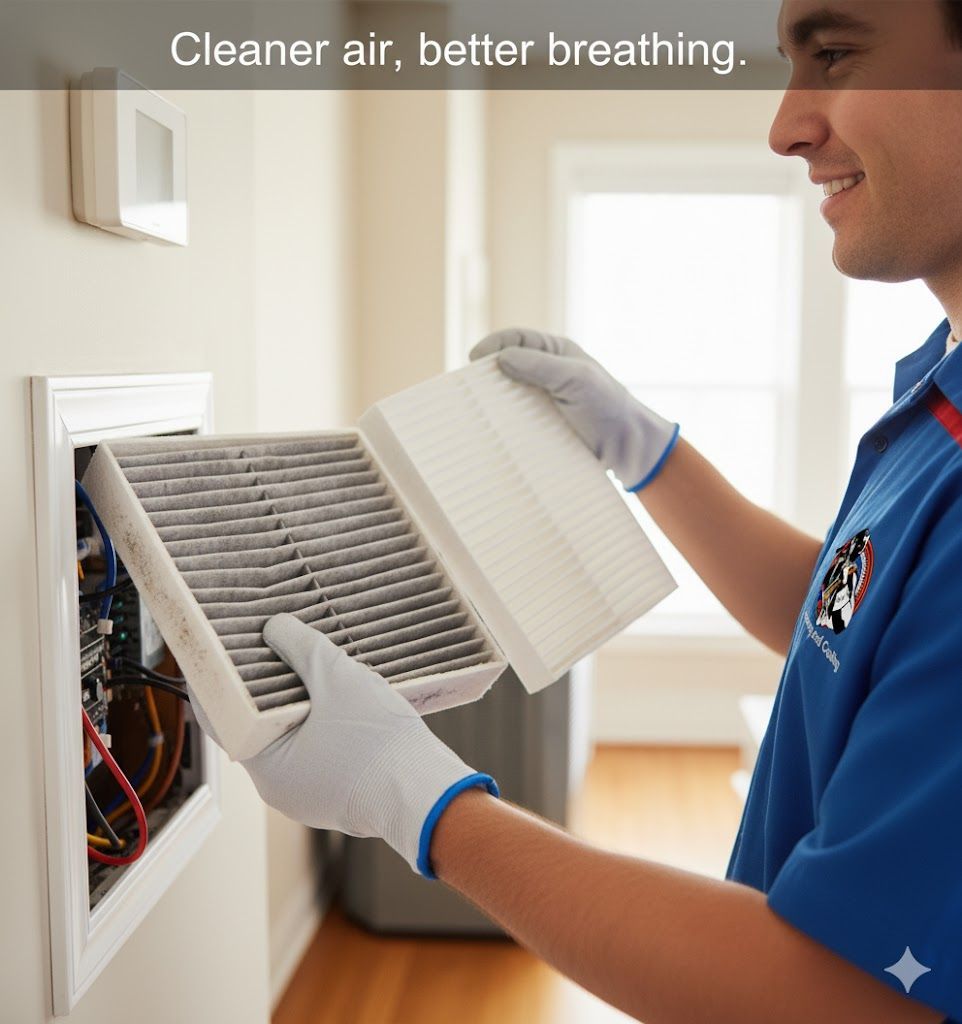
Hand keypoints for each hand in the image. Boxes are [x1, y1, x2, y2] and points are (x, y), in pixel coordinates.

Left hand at [188, 614, 497, 876]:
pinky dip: (324, 725)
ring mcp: (311, 795)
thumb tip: (275, 628)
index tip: (219, 651)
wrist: (427, 794)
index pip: (222, 716)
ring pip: (293, 739)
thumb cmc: (379, 746)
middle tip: (272, 648)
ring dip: (299, 706)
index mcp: (266, 766)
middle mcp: (280, 789)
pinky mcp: (339, 794)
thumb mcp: (336, 679)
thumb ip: (300, 648)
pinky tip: (342, 700)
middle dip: (266, 687)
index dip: (220, 680)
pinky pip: (320, 752)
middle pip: (259, 727)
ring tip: (313, 668)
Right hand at [470, 327, 678, 490]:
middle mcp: (546, 373)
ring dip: (492, 401)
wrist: (627, 447)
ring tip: (475, 409)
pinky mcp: (541, 425)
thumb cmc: (607, 406)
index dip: (493, 345)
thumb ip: (540, 366)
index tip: (474, 360)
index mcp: (556, 353)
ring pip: (507, 395)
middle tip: (468, 387)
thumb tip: (501, 358)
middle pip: (506, 366)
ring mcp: (542, 400)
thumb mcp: (576, 379)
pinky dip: (502, 422)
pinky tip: (492, 429)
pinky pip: (515, 420)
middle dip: (486, 374)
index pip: (516, 339)